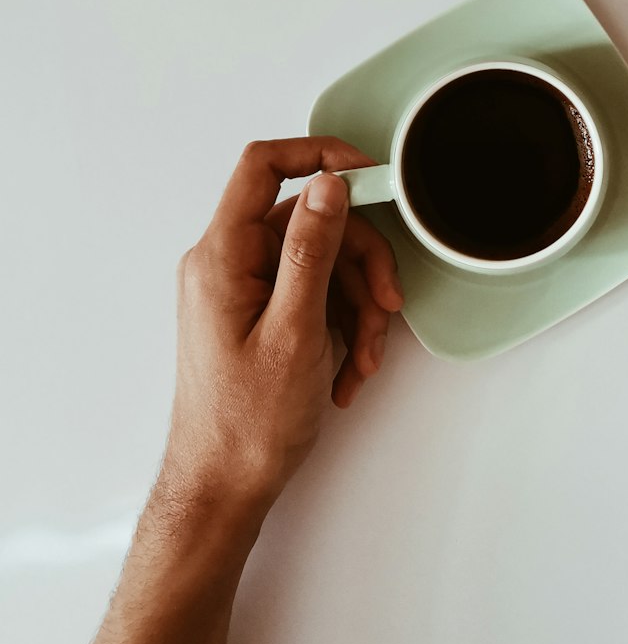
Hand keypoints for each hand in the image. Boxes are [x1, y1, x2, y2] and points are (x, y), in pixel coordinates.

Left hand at [163, 137, 404, 521]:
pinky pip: (316, 295)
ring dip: (359, 306)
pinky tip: (350, 369)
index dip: (320, 155)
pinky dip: (344, 327)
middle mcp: (230, 262)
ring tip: (367, 357)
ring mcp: (246, 289)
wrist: (224, 488)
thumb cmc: (247, 424)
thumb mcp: (294, 331)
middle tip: (386, 304)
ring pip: (324, 262)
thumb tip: (328, 184)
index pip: (264, 166)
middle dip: (361, 263)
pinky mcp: (263, 314)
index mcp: (223, 255)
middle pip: (313, 221)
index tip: (371, 175)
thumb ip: (311, 251)